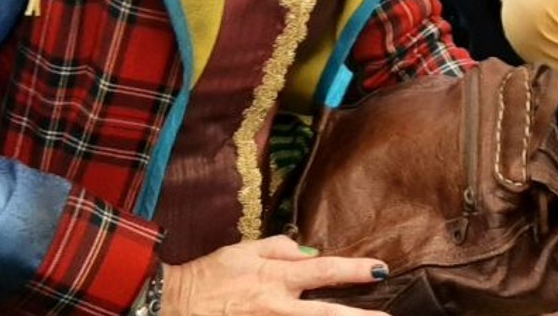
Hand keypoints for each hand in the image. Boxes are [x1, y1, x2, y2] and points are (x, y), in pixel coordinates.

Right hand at [162, 235, 384, 315]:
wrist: (176, 304)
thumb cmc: (211, 274)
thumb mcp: (245, 250)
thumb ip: (280, 249)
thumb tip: (311, 252)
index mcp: (277, 279)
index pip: (325, 271)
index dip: (354, 270)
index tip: (380, 270)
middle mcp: (278, 307)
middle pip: (327, 314)